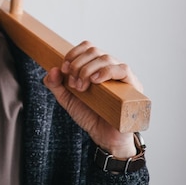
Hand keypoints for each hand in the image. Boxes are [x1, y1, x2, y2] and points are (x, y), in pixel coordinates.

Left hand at [44, 41, 141, 158]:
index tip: (63, 69)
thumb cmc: (90, 116)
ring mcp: (122, 76)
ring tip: (81, 86)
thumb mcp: (67, 99)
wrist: (105, 137)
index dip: (73, 54)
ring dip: (88, 70)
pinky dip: (106, 71)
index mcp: (97, 67)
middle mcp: (111, 67)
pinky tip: (95, 81)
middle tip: (73, 83)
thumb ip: (56, 85)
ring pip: (106, 58)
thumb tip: (53, 69)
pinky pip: (123, 69)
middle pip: (94, 51)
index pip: (87, 47)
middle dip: (78, 65)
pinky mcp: (132, 86)